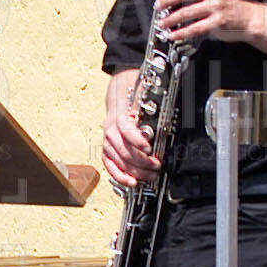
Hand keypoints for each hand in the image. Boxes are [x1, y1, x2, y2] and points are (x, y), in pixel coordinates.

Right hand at [102, 69, 160, 185]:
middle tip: (157, 166)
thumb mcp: (144, 91)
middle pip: (123, 149)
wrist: (120, 85)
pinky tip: (130, 181)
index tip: (150, 149)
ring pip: (118, 159)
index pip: (125, 129)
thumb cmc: (133, 88)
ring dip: (135, 170)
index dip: (137, 141)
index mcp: (119, 113)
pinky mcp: (106, 147)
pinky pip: (109, 164)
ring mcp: (107, 139)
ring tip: (150, 175)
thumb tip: (160, 119)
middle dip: (141, 161)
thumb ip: (149, 106)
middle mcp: (110, 128)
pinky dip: (119, 175)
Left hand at [154, 0, 252, 46]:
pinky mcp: (217, 23)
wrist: (246, 19)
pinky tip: (173, 35)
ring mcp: (216, 7)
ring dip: (171, 19)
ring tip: (161, 23)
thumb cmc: (224, 4)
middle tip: (158, 5)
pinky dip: (181, 33)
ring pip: (187, 12)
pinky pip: (195, 28)